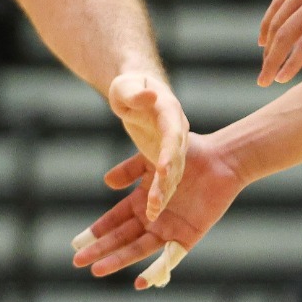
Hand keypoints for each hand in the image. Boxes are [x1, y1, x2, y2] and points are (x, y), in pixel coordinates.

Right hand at [72, 131, 242, 288]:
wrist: (220, 159)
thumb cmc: (188, 154)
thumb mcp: (151, 159)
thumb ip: (128, 170)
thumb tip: (106, 182)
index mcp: (143, 201)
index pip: (115, 220)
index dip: (97, 231)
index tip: (78, 242)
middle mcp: (153, 219)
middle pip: (122, 238)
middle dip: (100, 249)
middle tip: (78, 262)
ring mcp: (168, 229)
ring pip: (138, 249)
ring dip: (118, 260)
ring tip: (97, 270)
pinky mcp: (186, 237)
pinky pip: (169, 258)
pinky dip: (156, 271)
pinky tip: (141, 281)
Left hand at [107, 70, 187, 220]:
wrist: (136, 91)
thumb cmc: (129, 88)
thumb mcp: (126, 87)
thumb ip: (135, 94)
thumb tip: (149, 96)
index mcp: (169, 112)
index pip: (172, 133)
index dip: (170, 152)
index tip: (164, 169)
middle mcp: (176, 133)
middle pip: (175, 160)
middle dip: (167, 182)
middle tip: (156, 203)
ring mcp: (173, 148)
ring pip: (171, 174)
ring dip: (163, 194)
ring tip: (152, 213)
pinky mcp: (165, 159)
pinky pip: (163, 179)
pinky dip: (157, 196)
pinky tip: (149, 214)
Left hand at [257, 0, 301, 85]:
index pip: (280, 3)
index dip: (269, 24)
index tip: (263, 42)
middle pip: (278, 22)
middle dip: (268, 49)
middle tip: (264, 68)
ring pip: (286, 36)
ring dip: (273, 61)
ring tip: (266, 80)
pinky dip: (291, 63)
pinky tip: (284, 78)